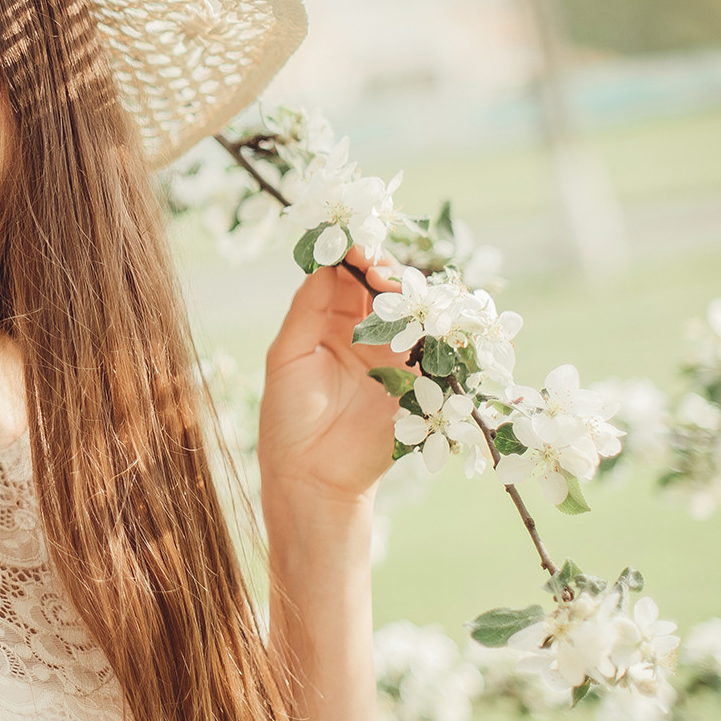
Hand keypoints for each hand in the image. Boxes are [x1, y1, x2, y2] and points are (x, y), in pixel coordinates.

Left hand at [258, 245, 409, 507]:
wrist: (313, 475)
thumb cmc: (289, 417)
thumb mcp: (288, 356)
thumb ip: (307, 309)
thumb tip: (326, 264)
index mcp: (327, 324)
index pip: (345, 278)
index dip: (350, 257)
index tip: (352, 245)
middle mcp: (363, 334)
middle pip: (382, 287)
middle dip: (381, 270)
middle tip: (374, 266)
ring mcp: (392, 356)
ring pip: (409, 310)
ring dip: (405, 292)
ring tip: (391, 287)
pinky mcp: (417, 381)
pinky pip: (431, 345)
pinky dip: (432, 325)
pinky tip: (422, 313)